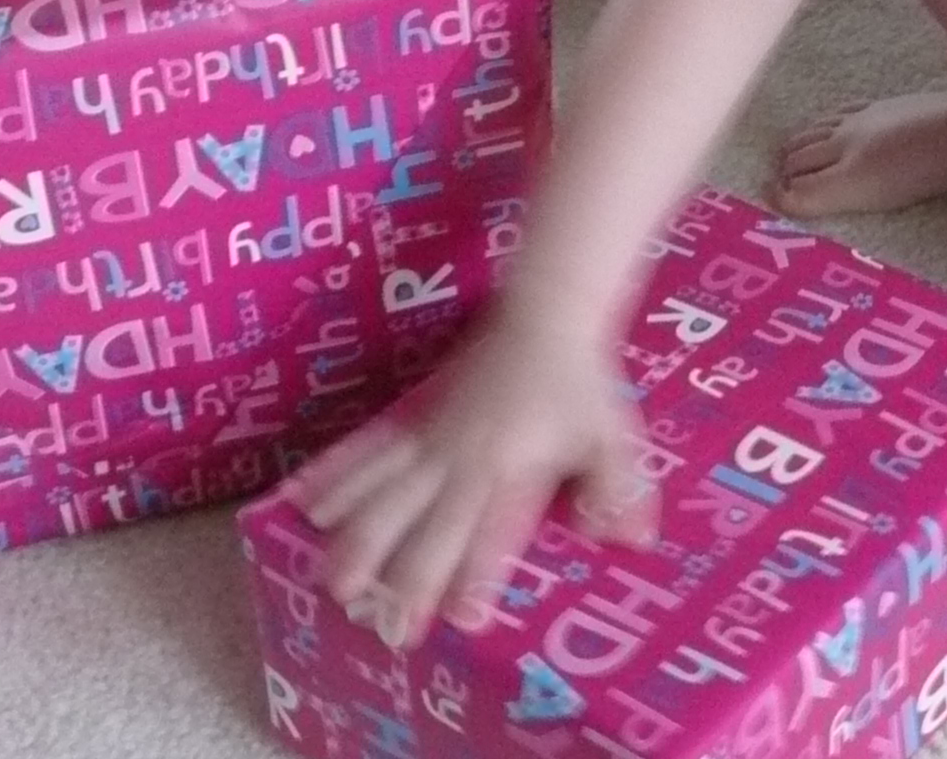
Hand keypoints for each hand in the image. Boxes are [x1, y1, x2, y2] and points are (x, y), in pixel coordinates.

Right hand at [285, 309, 654, 646]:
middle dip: (406, 580)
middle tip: (384, 628)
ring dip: (360, 542)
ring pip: (388, 497)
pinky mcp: (417, 425)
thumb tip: (633, 540)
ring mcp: (434, 443)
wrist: (543, 318)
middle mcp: (467, 462)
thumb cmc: (580, 386)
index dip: (478, 576)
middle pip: (430, 528)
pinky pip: (373, 457)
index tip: (459, 619)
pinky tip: (313, 509)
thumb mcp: (613, 438)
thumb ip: (621, 489)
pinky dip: (343, 484)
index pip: (494, 533)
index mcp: (515, 469)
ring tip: (334, 585)